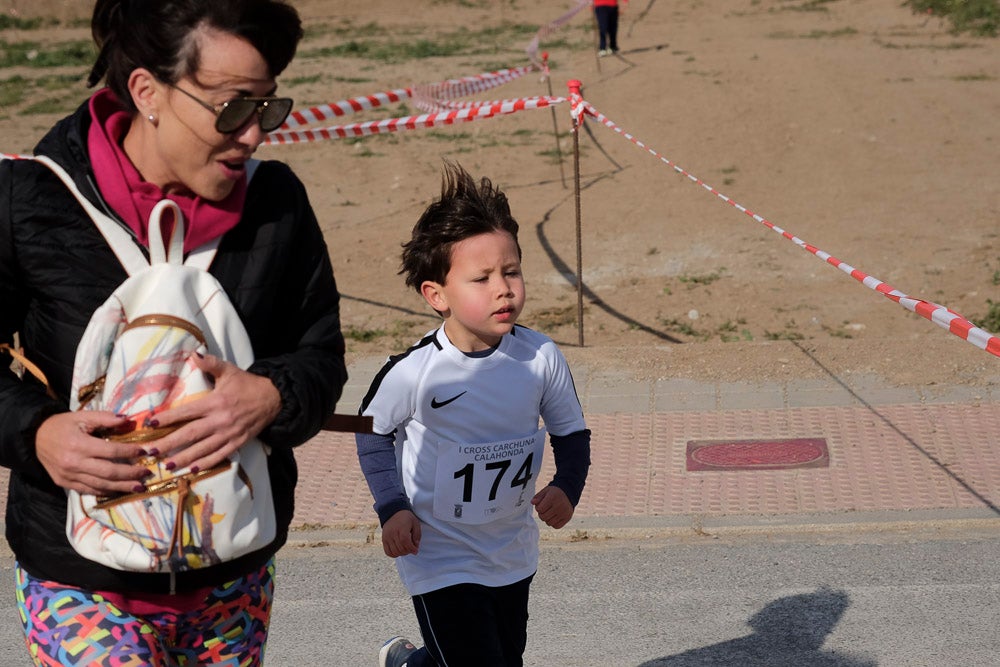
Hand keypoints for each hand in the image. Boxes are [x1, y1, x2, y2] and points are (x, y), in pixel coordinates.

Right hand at [35, 411, 153, 494]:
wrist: (35, 438)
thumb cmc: (62, 425)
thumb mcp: (83, 416)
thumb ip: (106, 418)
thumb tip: (128, 420)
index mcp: (79, 445)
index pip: (111, 451)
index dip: (130, 452)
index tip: (146, 451)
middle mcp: (74, 463)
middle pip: (109, 472)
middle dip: (130, 474)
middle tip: (147, 473)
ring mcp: (69, 476)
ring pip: (101, 485)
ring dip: (122, 486)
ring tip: (139, 486)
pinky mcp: (65, 483)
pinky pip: (89, 490)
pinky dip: (106, 491)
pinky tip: (119, 490)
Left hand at [142, 353, 280, 472]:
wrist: (274, 398)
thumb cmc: (248, 384)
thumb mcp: (230, 370)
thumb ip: (211, 363)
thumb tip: (194, 354)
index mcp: (216, 402)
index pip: (187, 412)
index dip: (168, 418)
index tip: (151, 424)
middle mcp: (221, 420)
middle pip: (190, 434)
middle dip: (168, 444)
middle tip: (150, 451)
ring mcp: (229, 434)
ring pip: (203, 449)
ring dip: (184, 458)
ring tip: (167, 465)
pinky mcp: (238, 443)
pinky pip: (219, 456)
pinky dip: (205, 464)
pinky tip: (192, 470)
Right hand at [381, 509, 420, 557]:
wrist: (393, 512)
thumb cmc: (406, 518)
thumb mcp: (415, 523)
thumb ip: (417, 535)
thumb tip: (415, 546)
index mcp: (401, 527)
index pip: (405, 541)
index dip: (411, 548)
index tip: (416, 550)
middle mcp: (392, 532)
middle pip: (400, 548)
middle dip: (408, 551)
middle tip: (412, 549)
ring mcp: (387, 537)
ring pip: (394, 551)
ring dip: (402, 554)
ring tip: (406, 550)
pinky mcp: (383, 540)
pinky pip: (387, 552)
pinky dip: (394, 555)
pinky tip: (399, 551)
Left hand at [531, 485, 573, 528]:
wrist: (569, 493)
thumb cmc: (554, 493)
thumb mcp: (546, 491)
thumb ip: (538, 497)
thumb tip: (532, 502)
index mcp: (552, 498)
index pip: (539, 509)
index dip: (538, 508)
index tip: (541, 504)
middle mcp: (559, 506)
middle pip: (543, 517)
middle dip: (541, 514)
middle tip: (545, 510)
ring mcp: (564, 513)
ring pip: (549, 523)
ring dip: (547, 519)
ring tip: (550, 513)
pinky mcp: (567, 518)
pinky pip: (556, 526)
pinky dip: (553, 523)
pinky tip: (555, 517)